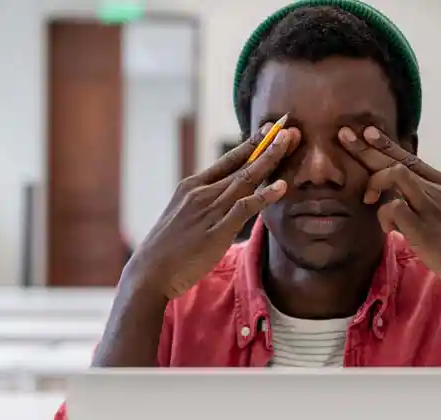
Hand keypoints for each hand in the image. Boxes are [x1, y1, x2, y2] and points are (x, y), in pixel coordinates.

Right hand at [127, 125, 300, 298]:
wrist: (149, 272)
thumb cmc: (166, 249)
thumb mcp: (182, 216)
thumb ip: (201, 204)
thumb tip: (222, 200)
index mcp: (191, 186)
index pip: (227, 160)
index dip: (250, 144)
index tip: (269, 130)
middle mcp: (201, 192)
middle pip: (241, 164)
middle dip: (267, 145)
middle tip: (288, 127)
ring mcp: (209, 210)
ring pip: (245, 179)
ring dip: (270, 159)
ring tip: (290, 141)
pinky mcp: (217, 231)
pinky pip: (245, 208)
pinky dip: (264, 196)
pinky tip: (281, 186)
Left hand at [338, 126, 440, 304]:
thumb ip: (435, 208)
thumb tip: (406, 210)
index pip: (413, 159)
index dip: (387, 145)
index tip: (368, 133)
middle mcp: (440, 189)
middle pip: (398, 159)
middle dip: (367, 148)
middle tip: (343, 136)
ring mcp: (431, 206)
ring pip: (395, 174)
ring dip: (375, 183)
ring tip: (369, 199)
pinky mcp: (422, 227)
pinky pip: (391, 208)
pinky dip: (384, 216)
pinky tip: (388, 229)